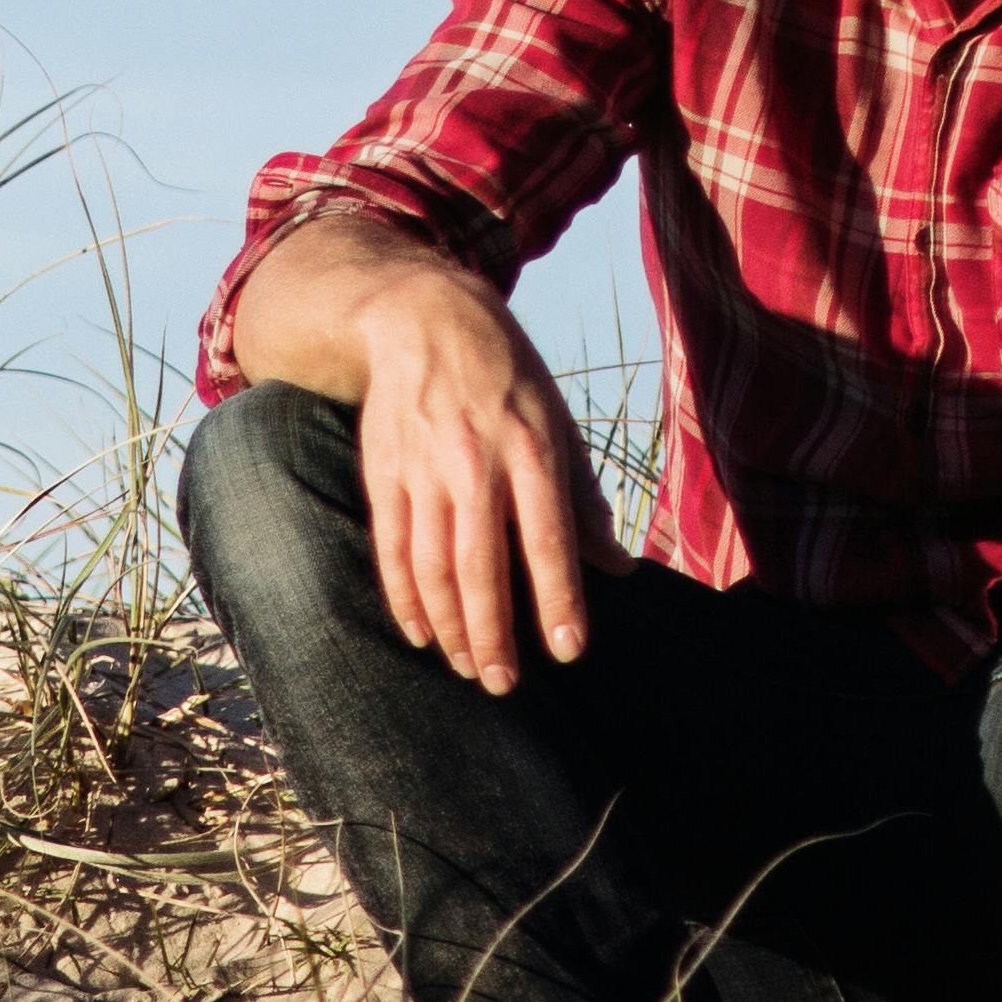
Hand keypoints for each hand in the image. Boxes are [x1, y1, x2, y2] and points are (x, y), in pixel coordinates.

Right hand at [348, 265, 634, 691]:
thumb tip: (618, 568)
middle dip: (492, 633)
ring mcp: (423, 468)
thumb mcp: (559, 422)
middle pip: (480, 564)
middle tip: (504, 683)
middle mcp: (474, 460)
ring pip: (431, 564)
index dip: (557, 597)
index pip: (548, 536)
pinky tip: (419, 633)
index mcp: (531, 447)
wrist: (424, 318)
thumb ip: (584, 500)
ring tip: (467, 668)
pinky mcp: (384, 472)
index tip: (567, 650)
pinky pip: (391, 548)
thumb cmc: (507, 378)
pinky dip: (403, 597)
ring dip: (449, 626)